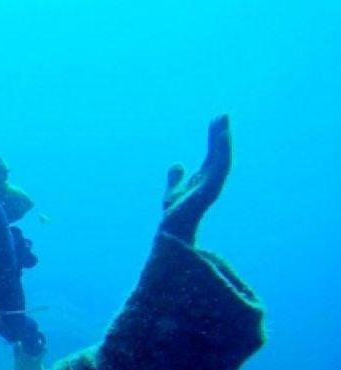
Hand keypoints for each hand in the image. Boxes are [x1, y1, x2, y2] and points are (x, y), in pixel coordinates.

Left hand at [160, 115, 231, 243]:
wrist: (171, 232)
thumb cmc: (174, 216)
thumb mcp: (173, 191)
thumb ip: (176, 179)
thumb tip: (177, 164)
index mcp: (204, 180)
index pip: (212, 155)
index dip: (213, 138)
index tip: (215, 120)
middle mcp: (210, 181)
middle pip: (217, 153)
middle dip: (219, 134)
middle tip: (222, 113)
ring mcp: (212, 185)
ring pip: (221, 158)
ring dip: (222, 140)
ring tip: (222, 121)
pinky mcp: (211, 190)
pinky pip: (220, 168)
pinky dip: (222, 152)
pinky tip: (221, 138)